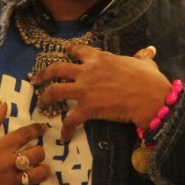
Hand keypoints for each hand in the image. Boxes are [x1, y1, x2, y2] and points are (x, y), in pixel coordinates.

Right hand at [0, 102, 73, 184]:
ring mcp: (12, 183)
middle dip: (38, 151)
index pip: (27, 134)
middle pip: (37, 153)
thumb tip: (4, 105)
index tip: (43, 128)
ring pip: (41, 172)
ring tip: (37, 167)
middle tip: (32, 152)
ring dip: (42, 168)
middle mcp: (8, 164)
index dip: (38, 129)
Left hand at [32, 44, 170, 142]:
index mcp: (99, 58)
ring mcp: (84, 89)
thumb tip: (150, 50)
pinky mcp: (87, 108)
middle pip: (57, 69)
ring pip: (55, 91)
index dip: (68, 49)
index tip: (62, 50)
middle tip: (35, 79)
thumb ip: (142, 57)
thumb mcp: (144, 63)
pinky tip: (64, 136)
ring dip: (45, 97)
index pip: (78, 50)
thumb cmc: (148, 79)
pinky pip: (70, 119)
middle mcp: (87, 71)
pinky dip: (65, 128)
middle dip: (43, 74)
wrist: (149, 97)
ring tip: (40, 104)